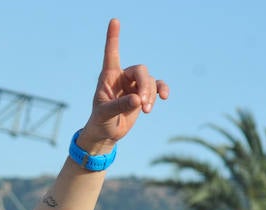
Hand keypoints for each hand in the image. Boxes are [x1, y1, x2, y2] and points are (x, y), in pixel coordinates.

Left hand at [77, 19, 168, 151]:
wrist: (107, 133)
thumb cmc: (100, 121)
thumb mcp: (105, 114)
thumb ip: (120, 105)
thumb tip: (138, 99)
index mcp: (108, 77)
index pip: (112, 53)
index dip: (113, 37)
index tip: (114, 20)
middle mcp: (122, 77)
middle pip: (140, 70)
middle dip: (145, 85)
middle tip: (143, 103)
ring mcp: (134, 85)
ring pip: (150, 80)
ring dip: (151, 94)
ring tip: (146, 110)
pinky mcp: (144, 94)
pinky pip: (158, 86)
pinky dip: (162, 90)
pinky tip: (164, 97)